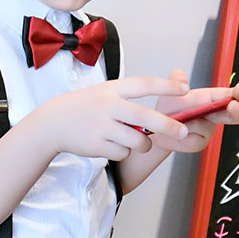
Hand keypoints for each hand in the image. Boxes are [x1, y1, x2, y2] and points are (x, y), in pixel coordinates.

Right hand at [38, 75, 190, 160]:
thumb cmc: (85, 107)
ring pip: (138, 140)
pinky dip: (123, 152)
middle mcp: (108, 106)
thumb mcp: (105, 92)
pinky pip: (123, 153)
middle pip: (146, 117)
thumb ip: (131, 97)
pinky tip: (112, 145)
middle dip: (168, 126)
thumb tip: (161, 108)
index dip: (167, 86)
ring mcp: (102, 127)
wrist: (53, 123)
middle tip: (183, 132)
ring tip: (136, 141)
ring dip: (143, 144)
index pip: (144, 84)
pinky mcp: (97, 145)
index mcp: (113, 89)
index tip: (186, 89)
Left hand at [149, 73, 238, 152]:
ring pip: (205, 127)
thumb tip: (181, 77)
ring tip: (176, 120)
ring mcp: (208, 130)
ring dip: (189, 123)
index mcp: (210, 99)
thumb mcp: (169, 90)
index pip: (227, 95)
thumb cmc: (168, 108)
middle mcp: (213, 115)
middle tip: (232, 107)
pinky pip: (194, 140)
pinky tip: (175, 133)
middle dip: (236, 111)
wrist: (157, 128)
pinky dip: (181, 136)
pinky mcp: (199, 143)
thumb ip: (175, 79)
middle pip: (234, 115)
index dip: (236, 93)